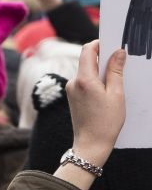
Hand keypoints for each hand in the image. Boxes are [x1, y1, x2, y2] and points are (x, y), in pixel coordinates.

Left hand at [66, 40, 125, 168]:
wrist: (90, 145)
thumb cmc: (106, 123)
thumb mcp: (116, 95)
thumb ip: (116, 71)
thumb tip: (118, 52)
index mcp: (84, 78)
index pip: (88, 50)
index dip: (99, 44)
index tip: (112, 44)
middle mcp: (73, 80)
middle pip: (86, 60)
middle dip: (102, 59)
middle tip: (118, 63)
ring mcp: (70, 88)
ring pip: (85, 72)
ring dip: (98, 72)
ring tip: (115, 82)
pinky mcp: (71, 95)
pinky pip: (83, 82)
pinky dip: (94, 82)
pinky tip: (105, 93)